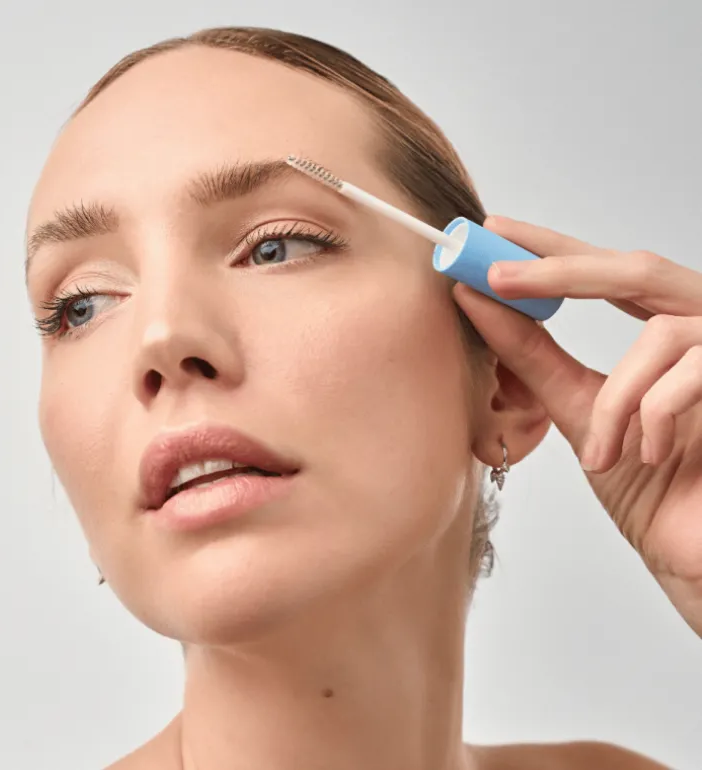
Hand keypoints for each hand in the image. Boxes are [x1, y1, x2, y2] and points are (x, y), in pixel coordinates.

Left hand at [452, 216, 701, 636]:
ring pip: (664, 332)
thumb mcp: (581, 412)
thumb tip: (478, 301)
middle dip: (562, 270)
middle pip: (640, 270)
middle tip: (496, 274)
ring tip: (603, 451)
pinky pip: (694, 372)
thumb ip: (536, 357)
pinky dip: (654, 417)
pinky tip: (648, 456)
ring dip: (620, 398)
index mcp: (666, 336)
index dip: (554, 248)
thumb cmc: (652, 488)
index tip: (496, 232)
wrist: (698, 554)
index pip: (609, 273)